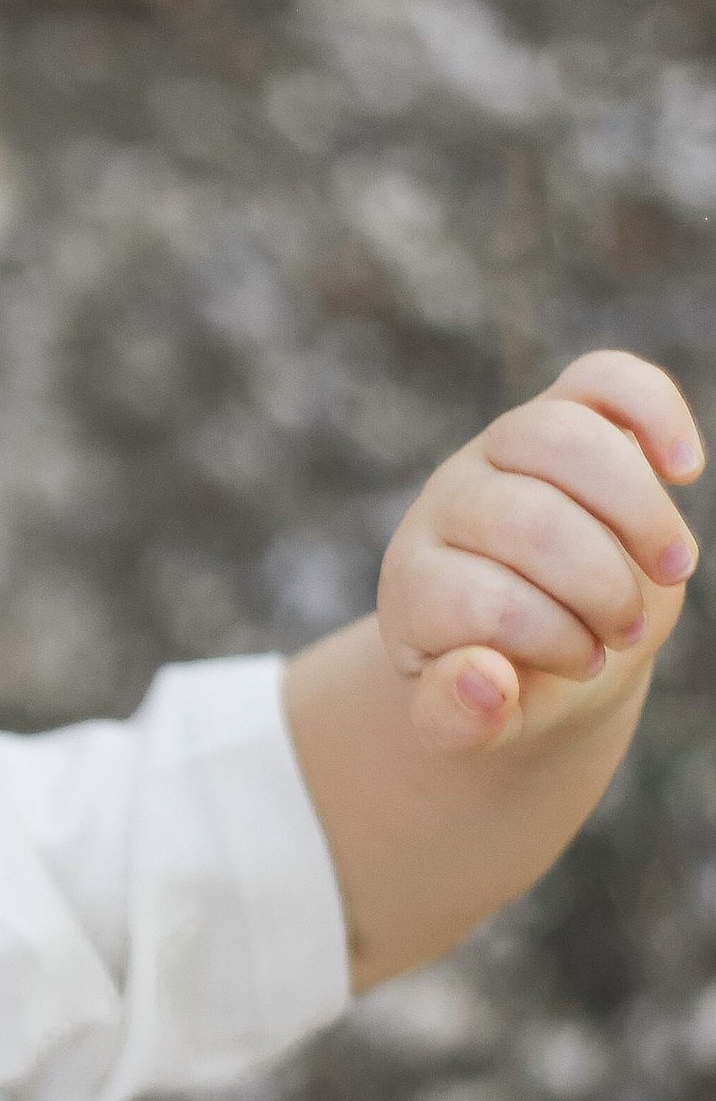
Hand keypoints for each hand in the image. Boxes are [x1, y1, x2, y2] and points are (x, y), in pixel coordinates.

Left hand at [379, 352, 701, 752]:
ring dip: (638, 513)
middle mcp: (448, 504)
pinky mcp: (561, 415)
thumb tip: (484, 680)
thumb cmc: (504, 678)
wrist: (530, 633)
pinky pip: (603, 381)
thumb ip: (461, 717)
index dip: (548, 637)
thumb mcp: (473, 719)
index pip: (479, 599)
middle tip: (625, 631)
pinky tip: (684, 467)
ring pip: (563, 439)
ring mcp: (501, 451)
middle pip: (527, 519)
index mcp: (415, 581)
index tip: (582, 664)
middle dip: (599, 587)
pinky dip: (653, 412)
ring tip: (671, 572)